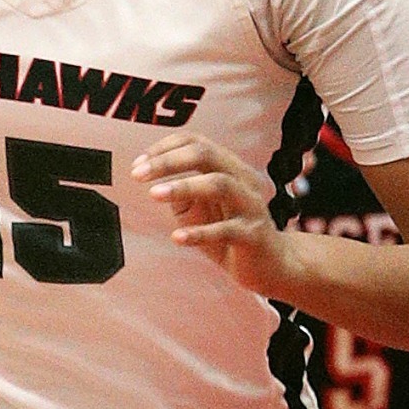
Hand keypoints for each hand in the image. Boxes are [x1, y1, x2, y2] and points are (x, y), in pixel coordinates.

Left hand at [132, 133, 291, 296]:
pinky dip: (199, 232)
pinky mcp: (253, 235)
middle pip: (206, 155)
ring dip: (183, 187)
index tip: (138, 164)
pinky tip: (177, 237)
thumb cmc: (229, 233)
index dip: (164, 149)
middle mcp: (242, 179)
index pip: (196, 142)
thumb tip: (145, 174)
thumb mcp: (199, 208)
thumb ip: (179, 191)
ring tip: (154, 195)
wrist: (270, 266)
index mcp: (229, 167)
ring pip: (219, 184)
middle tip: (138, 174)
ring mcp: (250, 206)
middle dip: (168, 161)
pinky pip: (227, 230)